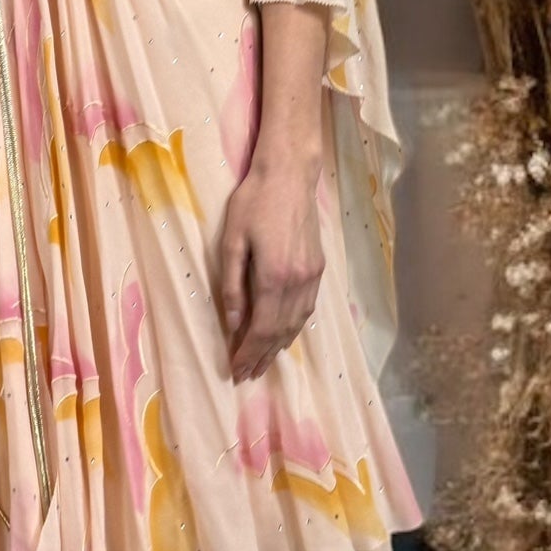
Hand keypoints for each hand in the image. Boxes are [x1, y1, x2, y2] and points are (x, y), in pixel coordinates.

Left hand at [218, 153, 323, 380]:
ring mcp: (312, 276)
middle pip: (280, 332)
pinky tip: (283, 336)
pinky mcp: (319, 268)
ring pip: (297, 324)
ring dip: (279, 347)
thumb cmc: (253, 202)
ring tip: (263, 363)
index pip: (261, 329)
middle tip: (247, 375)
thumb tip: (233, 322)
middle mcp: (298, 282)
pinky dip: (294, 328)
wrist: (290, 175)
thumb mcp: (232, 242)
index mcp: (273, 277)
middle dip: (262, 357)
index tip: (236, 370)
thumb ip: (232, 285)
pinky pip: (307, 309)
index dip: (248, 353)